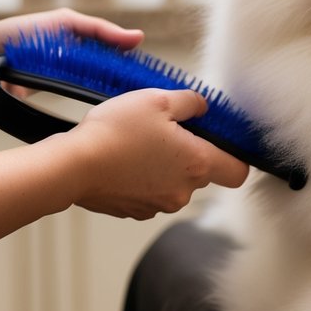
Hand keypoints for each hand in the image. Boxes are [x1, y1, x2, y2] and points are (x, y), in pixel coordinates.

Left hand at [0, 9, 144, 117]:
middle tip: (145, 89)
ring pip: (103, 94)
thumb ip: (100, 30)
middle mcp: (81, 67)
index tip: (153, 73)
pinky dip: (97, 107)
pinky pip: (84, 107)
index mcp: (84, 46)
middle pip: (115, 78)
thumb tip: (137, 37)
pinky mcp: (59, 105)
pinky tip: (110, 108)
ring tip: (132, 99)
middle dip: (130, 84)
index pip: (120, 57)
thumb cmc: (16, 36)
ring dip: (116, 97)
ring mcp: (70, 87)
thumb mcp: (63, 22)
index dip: (137, 65)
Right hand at [66, 88, 248, 218]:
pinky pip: (150, 191)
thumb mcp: (157, 99)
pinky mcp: (135, 211)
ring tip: (139, 143)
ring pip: (174, 182)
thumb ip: (190, 102)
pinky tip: (124, 159)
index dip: (236, 157)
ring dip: (164, 165)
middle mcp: (183, 191)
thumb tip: (203, 107)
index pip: (239, 172)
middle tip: (165, 130)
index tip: (222, 143)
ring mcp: (159, 205)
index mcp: (197, 164)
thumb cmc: (114, 133)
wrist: (71, 166)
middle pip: (203, 173)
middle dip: (190, 152)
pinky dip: (142, 177)